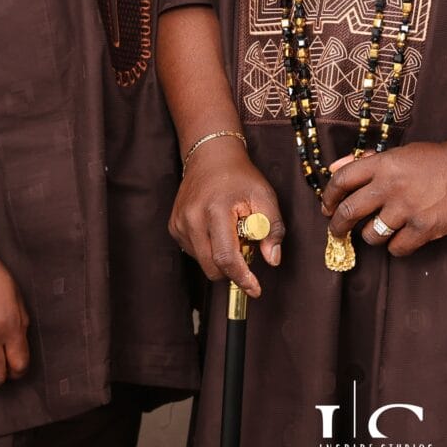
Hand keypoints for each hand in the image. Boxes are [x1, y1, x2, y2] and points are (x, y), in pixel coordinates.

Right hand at [168, 139, 284, 298]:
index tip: (255, 290)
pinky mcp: (174, 226)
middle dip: (233, 268)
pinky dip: (208, 249)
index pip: (226, 257)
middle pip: (212, 267)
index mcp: (216, 210)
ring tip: (231, 232)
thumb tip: (272, 260)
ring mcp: (179, 222)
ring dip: (220, 258)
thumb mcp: (265, 197)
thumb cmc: (241, 177)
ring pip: (203, 262)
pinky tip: (216, 229)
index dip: (242, 278)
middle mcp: (192, 218)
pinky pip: (193, 252)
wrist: (211, 157)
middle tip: (247, 246)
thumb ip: (273, 229)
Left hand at [321, 141, 446, 257]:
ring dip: (370, 235)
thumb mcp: (399, 153)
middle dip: (337, 225)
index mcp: (383, 164)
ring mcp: (407, 209)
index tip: (327, 206)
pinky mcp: (424, 228)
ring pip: (371, 234)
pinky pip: (396, 248)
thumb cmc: (435, 160)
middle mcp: (390, 187)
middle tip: (337, 231)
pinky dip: (395, 246)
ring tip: (378, 230)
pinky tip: (401, 238)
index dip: (329, 196)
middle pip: (349, 212)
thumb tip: (334, 169)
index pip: (342, 181)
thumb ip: (366, 161)